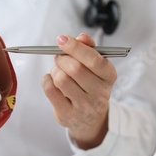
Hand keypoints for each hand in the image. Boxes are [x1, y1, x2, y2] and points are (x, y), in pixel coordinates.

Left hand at [42, 33, 116, 149]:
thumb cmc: (89, 86)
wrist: (88, 119)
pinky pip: (50, 90)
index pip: (94, 60)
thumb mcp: (94, 68)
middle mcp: (100, 93)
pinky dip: (47, 80)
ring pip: (61, 79)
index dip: (76, 47)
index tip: (62, 39)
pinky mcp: (67, 114)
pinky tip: (51, 80)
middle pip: (75, 69)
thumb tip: (82, 37)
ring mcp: (84, 106)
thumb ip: (88, 49)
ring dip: (54, 70)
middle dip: (62, 59)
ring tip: (57, 71)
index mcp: (109, 76)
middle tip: (59, 57)